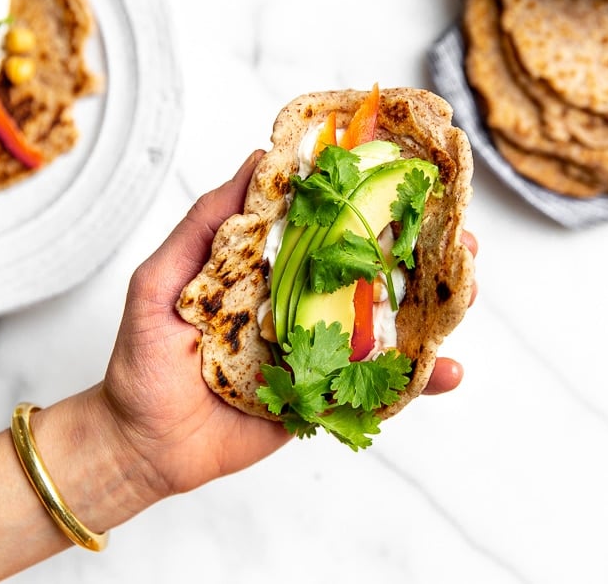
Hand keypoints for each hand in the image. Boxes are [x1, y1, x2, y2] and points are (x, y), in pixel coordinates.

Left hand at [100, 150, 475, 498]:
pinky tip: (448, 370)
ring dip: (434, 308)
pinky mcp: (327, 397)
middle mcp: (303, 304)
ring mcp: (320, 350)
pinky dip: (419, 380)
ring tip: (465, 292)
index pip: (328, 225)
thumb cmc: (143, 360)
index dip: (370, 199)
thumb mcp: (162, 280)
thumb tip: (256, 161)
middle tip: (459, 235)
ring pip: (388, 325)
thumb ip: (206, 224)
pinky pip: (378, 387)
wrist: (141, 446)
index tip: (410, 173)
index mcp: (270, 268)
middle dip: (422, 251)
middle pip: (372, 271)